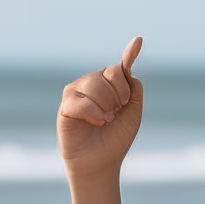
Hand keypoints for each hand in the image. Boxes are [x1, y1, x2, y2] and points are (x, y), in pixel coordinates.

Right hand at [58, 37, 143, 203]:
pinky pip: (80, 101)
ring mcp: (76, 93)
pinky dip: (93, 113)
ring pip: (94, 84)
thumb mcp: (132, 111)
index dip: (130, 55)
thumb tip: (128, 63)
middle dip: (119, 96)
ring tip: (106, 120)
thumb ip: (132, 87)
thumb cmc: (117, 137)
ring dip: (107, 106)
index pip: (118, 67)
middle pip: (108, 74)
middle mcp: (90, 85)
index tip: (139, 41)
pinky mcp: (65, 106)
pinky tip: (98, 122)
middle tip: (116, 114)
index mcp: (108, 85)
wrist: (103, 162)